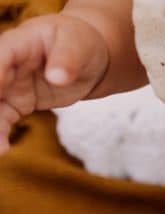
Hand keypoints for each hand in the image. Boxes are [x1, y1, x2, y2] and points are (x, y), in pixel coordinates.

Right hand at [0, 13, 108, 154]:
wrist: (86, 58)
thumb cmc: (80, 43)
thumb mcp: (78, 45)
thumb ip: (67, 59)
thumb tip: (57, 77)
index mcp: (18, 43)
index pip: (0, 56)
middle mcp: (5, 64)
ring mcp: (8, 84)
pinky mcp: (16, 103)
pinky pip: (2, 119)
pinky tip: (2, 150)